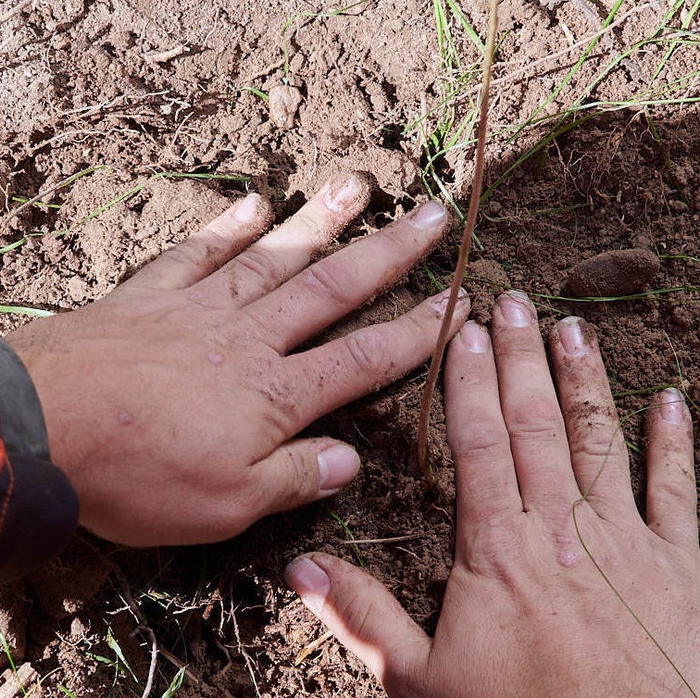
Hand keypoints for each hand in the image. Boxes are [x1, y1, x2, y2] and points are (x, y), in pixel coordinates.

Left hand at [6, 176, 464, 545]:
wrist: (44, 422)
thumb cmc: (136, 475)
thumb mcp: (225, 505)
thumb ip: (293, 477)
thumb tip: (353, 459)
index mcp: (272, 393)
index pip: (361, 360)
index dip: (414, 334)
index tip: (456, 304)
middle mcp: (247, 337)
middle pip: (331, 288)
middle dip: (388, 253)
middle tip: (433, 215)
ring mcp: (198, 306)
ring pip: (274, 256)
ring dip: (319, 221)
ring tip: (357, 184)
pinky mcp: (150, 294)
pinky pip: (198, 252)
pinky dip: (228, 227)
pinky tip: (254, 203)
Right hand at [286, 293, 699, 696]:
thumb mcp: (424, 685)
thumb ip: (364, 616)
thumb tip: (298, 564)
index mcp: (497, 550)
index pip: (477, 441)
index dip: (468, 381)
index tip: (464, 329)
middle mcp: (561, 531)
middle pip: (536, 425)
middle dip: (522, 358)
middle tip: (514, 299)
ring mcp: (627, 546)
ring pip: (600, 443)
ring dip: (585, 382)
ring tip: (573, 328)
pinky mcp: (681, 572)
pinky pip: (677, 495)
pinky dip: (675, 445)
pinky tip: (672, 401)